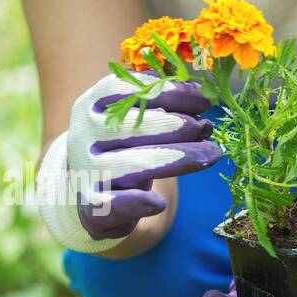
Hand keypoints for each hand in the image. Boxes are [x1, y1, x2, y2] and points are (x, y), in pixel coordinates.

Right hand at [35, 73, 221, 252]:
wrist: (89, 194)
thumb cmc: (120, 149)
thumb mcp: (133, 123)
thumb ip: (161, 110)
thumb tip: (203, 103)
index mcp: (91, 107)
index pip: (130, 91)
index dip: (170, 93)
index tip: (204, 99)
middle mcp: (84, 136)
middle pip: (138, 127)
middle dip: (180, 126)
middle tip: (207, 127)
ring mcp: (87, 171)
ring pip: (137, 164)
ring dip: (180, 159)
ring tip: (212, 154)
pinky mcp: (93, 205)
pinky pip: (117, 204)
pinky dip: (139, 202)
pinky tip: (159, 203)